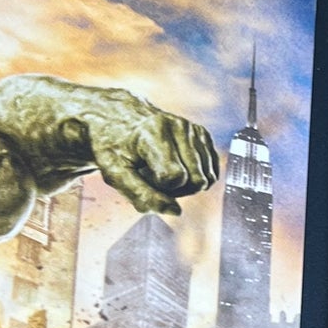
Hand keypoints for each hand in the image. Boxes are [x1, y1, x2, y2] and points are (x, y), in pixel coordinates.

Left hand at [87, 97, 219, 214]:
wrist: (118, 116)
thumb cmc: (114, 146)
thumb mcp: (115, 172)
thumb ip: (141, 195)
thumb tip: (176, 211)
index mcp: (154, 132)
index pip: (175, 177)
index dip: (159, 187)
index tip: (142, 175)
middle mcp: (180, 126)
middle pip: (196, 181)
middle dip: (176, 190)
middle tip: (152, 177)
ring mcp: (194, 129)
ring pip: (207, 179)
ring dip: (185, 185)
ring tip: (161, 171)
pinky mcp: (202, 134)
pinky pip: (213, 172)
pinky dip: (195, 178)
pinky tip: (176, 169)